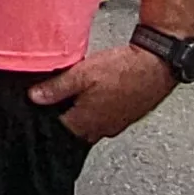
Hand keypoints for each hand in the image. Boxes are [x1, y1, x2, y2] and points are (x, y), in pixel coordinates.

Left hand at [28, 44, 175, 142]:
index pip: (58, 129)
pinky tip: (101, 93)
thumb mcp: (81, 74)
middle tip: (61, 98)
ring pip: (92, 123)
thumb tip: (35, 97)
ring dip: (84, 111)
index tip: (43, 104)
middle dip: (66, 115)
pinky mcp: (130, 115)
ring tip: (81, 93)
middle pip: (75, 128)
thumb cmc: (123, 70)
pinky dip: (100, 107)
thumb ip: (56, 88)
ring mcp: (118, 123)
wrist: (158, 64)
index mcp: (86, 123)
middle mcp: (102, 129)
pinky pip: (108, 116)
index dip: (48, 116)